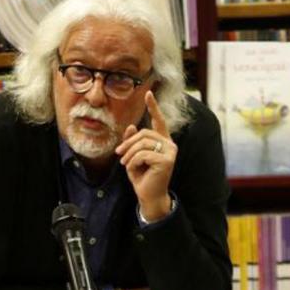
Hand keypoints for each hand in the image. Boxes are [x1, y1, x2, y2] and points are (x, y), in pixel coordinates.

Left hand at [115, 91, 175, 221]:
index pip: (159, 121)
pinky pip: (143, 154)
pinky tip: (134, 170)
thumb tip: (130, 126)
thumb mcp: (133, 157)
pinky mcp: (167, 160)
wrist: (149, 196)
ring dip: (129, 155)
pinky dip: (133, 162)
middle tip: (119, 155)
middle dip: (128, 143)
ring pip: (142, 144)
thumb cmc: (142, 177)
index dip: (153, 107)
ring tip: (126, 165)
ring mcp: (170, 152)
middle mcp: (169, 144)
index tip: (148, 93)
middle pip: (144, 133)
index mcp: (163, 141)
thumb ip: (132, 142)